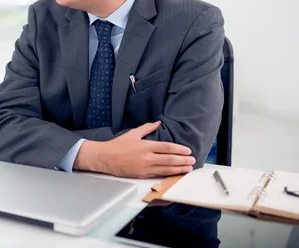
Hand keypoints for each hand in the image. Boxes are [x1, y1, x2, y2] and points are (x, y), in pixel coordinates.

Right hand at [74, 121, 194, 178]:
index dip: (179, 150)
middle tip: (192, 160)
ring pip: (166, 169)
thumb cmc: (118, 145)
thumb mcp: (133, 133)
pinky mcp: (142, 175)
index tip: (188, 151)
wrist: (105, 158)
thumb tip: (158, 123)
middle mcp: (147, 157)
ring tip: (188, 169)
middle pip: (170, 160)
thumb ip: (147, 128)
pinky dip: (169, 175)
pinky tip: (175, 175)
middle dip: (183, 161)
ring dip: (179, 169)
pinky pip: (158, 175)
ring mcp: (145, 168)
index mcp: (145, 145)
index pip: (167, 147)